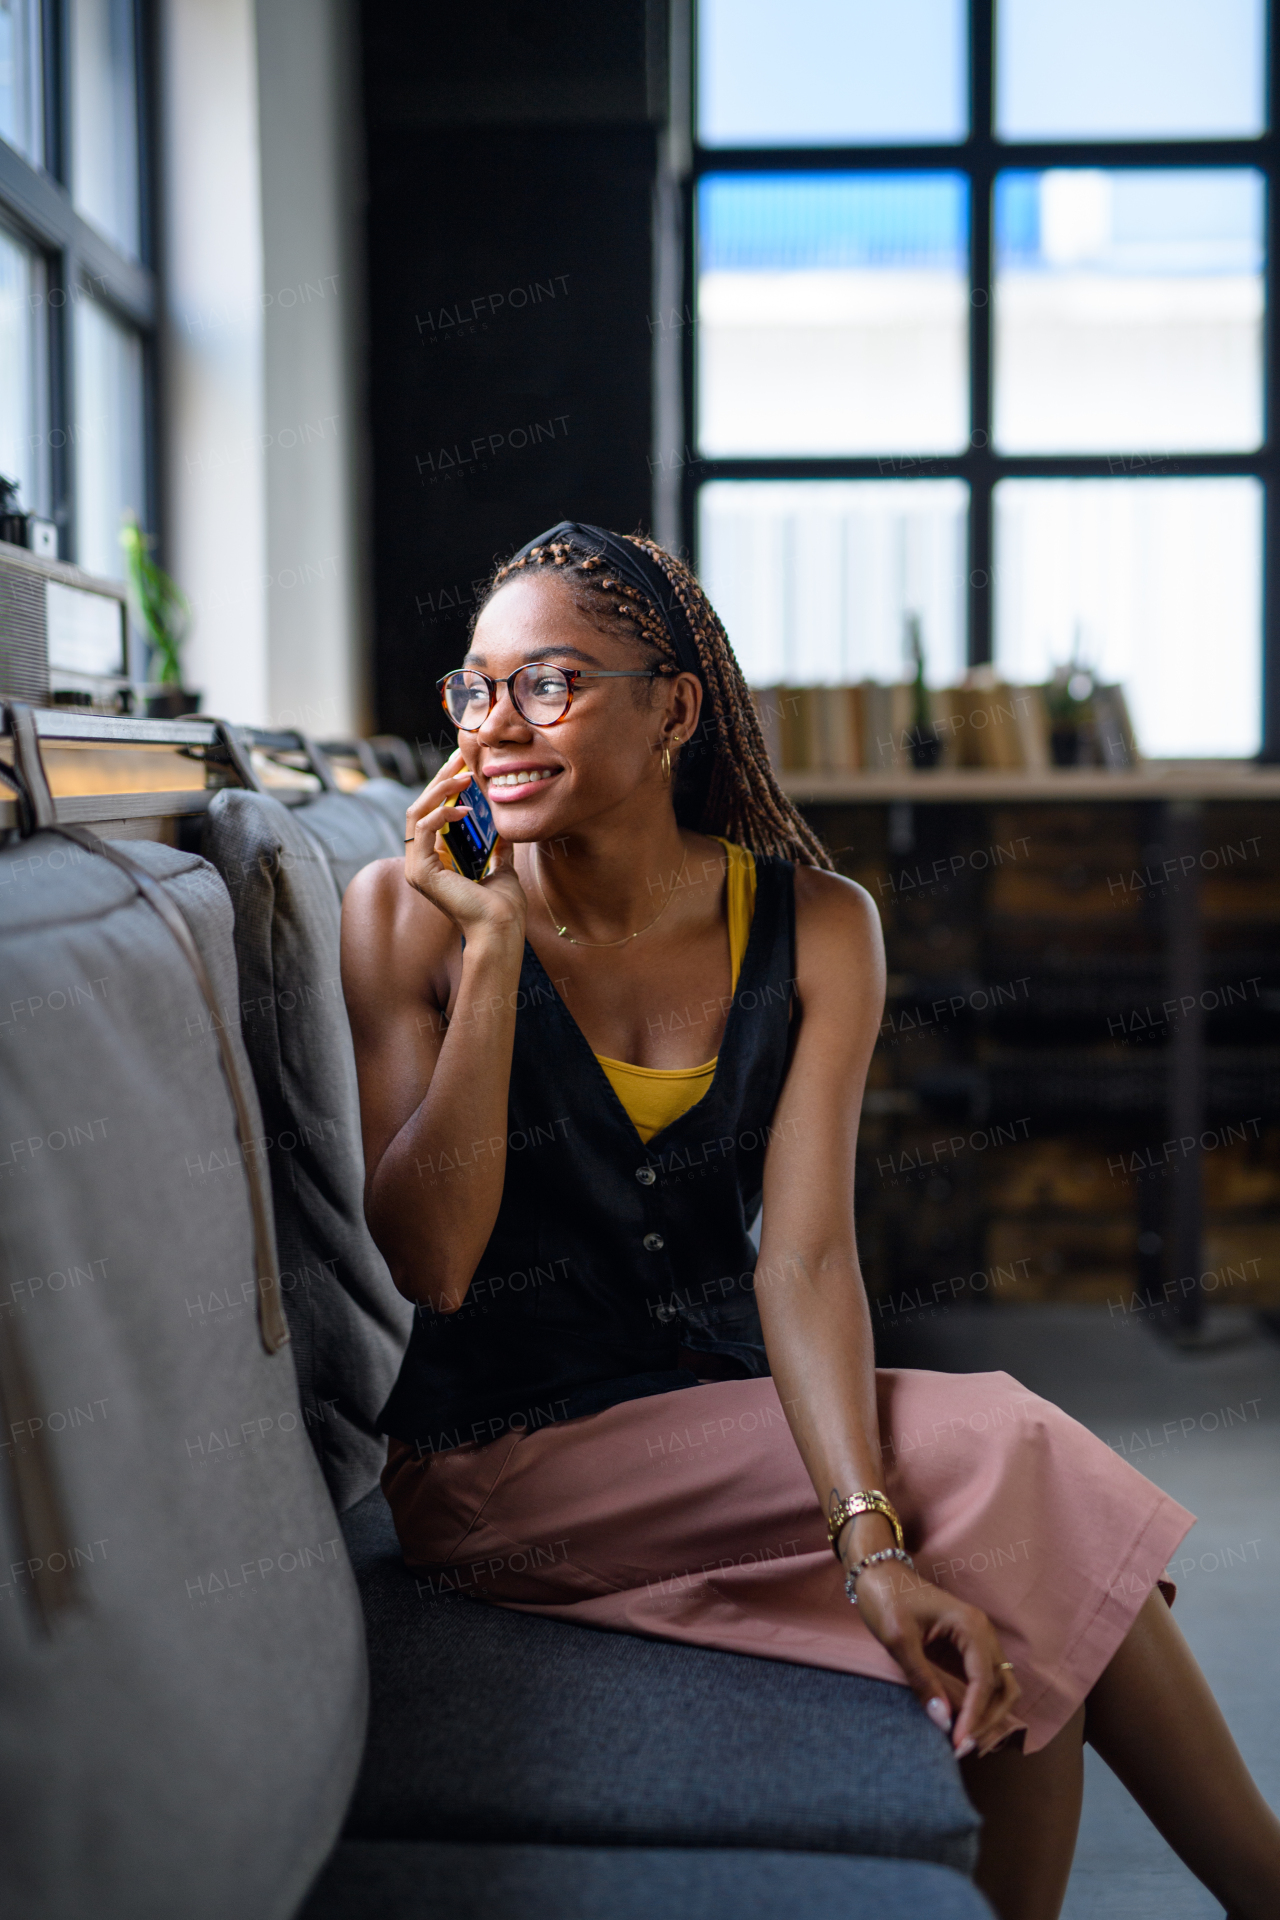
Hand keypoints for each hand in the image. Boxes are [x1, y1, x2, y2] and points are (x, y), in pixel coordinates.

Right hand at [403, 749, 526, 944]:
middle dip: (440, 779)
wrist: (501, 931)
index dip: (445, 787)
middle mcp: (421, 863)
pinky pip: (423, 829)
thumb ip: (498, 848)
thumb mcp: (502, 867)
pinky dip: (443, 813)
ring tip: (464, 777)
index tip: (464, 766)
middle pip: (421, 807)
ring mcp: (417, 868)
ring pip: (417, 813)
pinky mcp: (420, 872)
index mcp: (436, 861)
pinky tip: (467, 808)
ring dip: (440, 790)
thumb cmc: (502, 908)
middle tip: (460, 758)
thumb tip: (505, 828)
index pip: (432, 814)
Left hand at [850, 1559, 1020, 1758]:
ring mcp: (979, 1638)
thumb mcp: (898, 1639)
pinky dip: (981, 1704)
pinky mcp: (968, 1647)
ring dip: (989, 1715)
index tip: (958, 1743)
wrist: (877, 1572)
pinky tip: (963, 1722)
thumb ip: (921, 1679)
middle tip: (963, 1747)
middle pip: (1003, 1687)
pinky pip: (986, 1680)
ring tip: (965, 1739)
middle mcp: (983, 1632)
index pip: (983, 1682)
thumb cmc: (886, 1599)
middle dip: (988, 1720)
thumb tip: (943, 1720)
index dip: (973, 1716)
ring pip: (1000, 1686)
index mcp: (971, 1626)